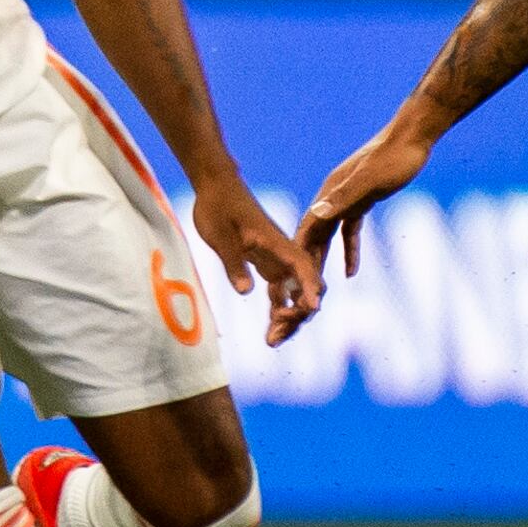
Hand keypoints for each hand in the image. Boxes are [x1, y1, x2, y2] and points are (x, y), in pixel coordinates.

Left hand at [192, 180, 324, 346]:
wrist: (215, 185)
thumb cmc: (218, 206)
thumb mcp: (220, 236)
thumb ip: (234, 263)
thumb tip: (248, 292)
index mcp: (277, 244)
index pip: (303, 267)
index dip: (311, 288)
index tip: (311, 308)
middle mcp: (282, 254)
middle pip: (305, 287)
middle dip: (298, 315)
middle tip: (274, 337)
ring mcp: (276, 259)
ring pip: (293, 293)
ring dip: (288, 317)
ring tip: (272, 341)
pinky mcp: (265, 262)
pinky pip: (280, 290)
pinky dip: (278, 308)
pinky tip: (270, 327)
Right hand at [298, 120, 433, 281]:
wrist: (413, 137)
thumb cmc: (394, 157)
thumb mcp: (370, 180)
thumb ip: (344, 197)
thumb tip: (316, 212)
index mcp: (331, 190)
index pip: (308, 225)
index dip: (299, 250)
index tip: (290, 275)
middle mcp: (334, 195)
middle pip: (315, 233)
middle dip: (307, 260)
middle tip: (301, 290)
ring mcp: (348, 198)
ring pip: (330, 235)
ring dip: (324, 258)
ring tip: (319, 286)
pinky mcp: (363, 200)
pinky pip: (350, 231)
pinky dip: (349, 250)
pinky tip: (352, 271)